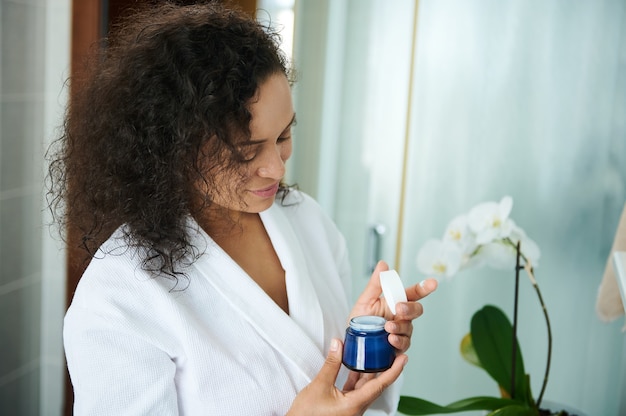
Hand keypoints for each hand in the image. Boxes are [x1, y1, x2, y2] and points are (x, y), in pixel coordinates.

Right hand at [286, 338, 406, 415]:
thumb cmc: (307, 414)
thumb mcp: (319, 385)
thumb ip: (331, 364)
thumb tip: (338, 344)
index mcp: (356, 404)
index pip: (380, 385)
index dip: (393, 370)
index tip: (403, 358)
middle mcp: (357, 407)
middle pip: (375, 385)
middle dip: (384, 368)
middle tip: (391, 352)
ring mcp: (351, 408)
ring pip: (365, 387)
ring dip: (369, 371)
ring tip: (375, 355)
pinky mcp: (343, 407)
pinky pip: (355, 390)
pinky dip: (356, 377)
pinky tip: (354, 365)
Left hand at [349, 261, 437, 353]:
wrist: (353, 340)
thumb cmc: (360, 320)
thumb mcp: (365, 300)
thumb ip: (375, 284)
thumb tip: (383, 264)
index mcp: (396, 302)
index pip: (413, 293)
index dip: (424, 288)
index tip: (432, 283)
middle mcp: (401, 316)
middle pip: (416, 310)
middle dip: (410, 309)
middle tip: (399, 308)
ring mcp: (401, 332)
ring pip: (409, 328)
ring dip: (400, 327)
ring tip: (388, 327)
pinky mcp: (398, 347)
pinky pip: (404, 345)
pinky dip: (399, 342)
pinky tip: (391, 340)